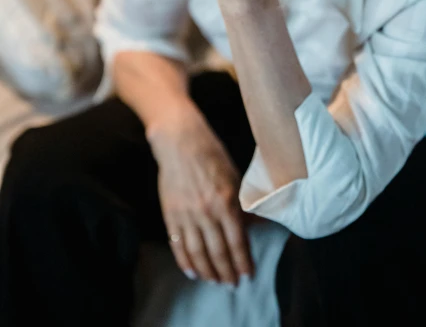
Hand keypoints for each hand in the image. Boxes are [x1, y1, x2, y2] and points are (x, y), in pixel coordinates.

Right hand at [147, 96, 253, 285]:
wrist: (179, 141)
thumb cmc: (211, 154)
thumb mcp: (234, 176)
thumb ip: (242, 204)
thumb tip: (254, 223)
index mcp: (226, 202)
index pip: (237, 241)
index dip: (242, 261)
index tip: (247, 274)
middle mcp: (207, 213)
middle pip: (218, 251)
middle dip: (226, 271)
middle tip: (232, 284)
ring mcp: (186, 215)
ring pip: (198, 252)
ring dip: (207, 271)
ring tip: (214, 282)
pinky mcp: (170, 214)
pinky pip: (178, 244)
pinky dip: (184, 261)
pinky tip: (191, 271)